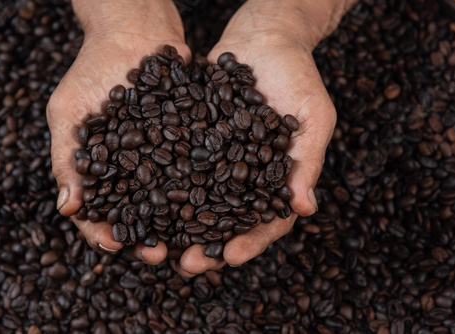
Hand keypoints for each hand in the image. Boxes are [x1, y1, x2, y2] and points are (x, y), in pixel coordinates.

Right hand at [47, 0, 189, 262]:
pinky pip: (199, 170)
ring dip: (180, 224)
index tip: (114, 243)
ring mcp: (164, 158)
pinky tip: (217, 206)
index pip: (99, 212)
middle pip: (140, 214)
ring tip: (191, 242)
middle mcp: (135, 170)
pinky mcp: (192, 141)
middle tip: (159, 255)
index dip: (103, 232)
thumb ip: (66, 158)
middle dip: (148, 237)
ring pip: (173, 200)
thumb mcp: (68, 112)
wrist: (133, 32)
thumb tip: (67, 206)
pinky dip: (207, 189)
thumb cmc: (92, 69)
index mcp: (102, 171)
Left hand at [171, 0, 354, 276]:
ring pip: (197, 202)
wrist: (263, 38)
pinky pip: (177, 167)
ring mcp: (217, 161)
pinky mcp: (193, 140)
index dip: (249, 242)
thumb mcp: (312, 117)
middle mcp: (244, 177)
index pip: (265, 222)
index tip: (228, 258)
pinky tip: (142, 201)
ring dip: (179, 226)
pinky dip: (162, 186)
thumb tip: (305, 209)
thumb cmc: (297, 76)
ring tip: (158, 245)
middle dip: (207, 246)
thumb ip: (308, 162)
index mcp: (276, 179)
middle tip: (185, 265)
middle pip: (226, 221)